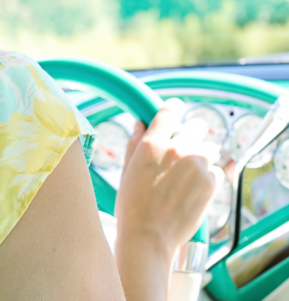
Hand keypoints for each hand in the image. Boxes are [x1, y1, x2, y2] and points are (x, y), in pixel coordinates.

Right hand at [115, 98, 219, 265]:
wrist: (150, 236)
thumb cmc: (132, 204)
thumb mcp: (127, 169)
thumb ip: (135, 143)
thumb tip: (140, 124)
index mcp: (152, 144)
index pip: (169, 112)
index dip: (174, 108)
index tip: (176, 108)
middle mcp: (177, 150)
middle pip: (197, 126)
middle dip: (193, 132)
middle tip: (186, 145)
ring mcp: (197, 166)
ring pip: (210, 148)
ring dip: (202, 154)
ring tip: (191, 170)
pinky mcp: (211, 184)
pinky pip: (216, 170)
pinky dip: (209, 175)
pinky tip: (195, 186)